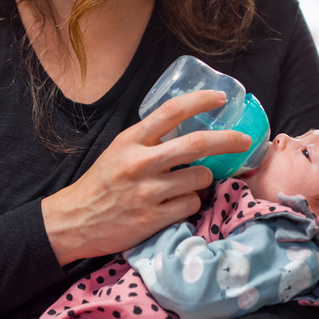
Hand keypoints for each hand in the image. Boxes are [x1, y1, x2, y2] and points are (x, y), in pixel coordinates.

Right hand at [42, 90, 251, 265]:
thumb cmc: (100, 185)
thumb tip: (186, 129)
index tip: (222, 98)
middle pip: (197, 143)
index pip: (171, 111)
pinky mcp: (154, 217)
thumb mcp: (117, 152)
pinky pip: (191, 204)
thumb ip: (147, 140)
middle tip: (243, 140)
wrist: (75, 221)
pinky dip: (190, 203)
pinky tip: (177, 204)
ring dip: (203, 180)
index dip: (201, 100)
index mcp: (131, 141)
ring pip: (200, 178)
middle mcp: (141, 163)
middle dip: (227, 139)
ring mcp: (148, 191)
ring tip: (189, 184)